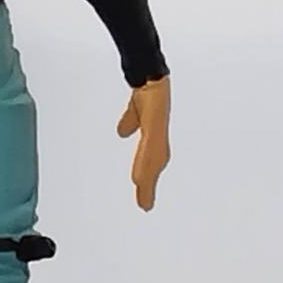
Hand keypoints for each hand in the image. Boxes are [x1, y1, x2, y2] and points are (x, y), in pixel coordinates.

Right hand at [116, 76, 170, 210]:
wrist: (150, 76)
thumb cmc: (147, 91)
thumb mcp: (134, 111)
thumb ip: (130, 121)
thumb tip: (122, 133)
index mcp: (155, 135)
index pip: (151, 161)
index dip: (149, 179)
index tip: (145, 196)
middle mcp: (159, 137)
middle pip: (153, 166)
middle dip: (149, 187)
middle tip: (145, 207)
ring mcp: (158, 131)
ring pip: (152, 161)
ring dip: (147, 180)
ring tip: (143, 198)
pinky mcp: (156, 125)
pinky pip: (150, 147)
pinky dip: (146, 163)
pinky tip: (142, 176)